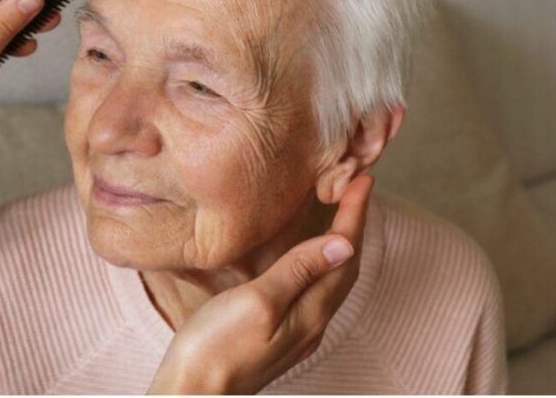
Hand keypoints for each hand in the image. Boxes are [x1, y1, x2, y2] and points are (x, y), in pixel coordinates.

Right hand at [147, 174, 374, 394]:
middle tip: (355, 187)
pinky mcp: (277, 337)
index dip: (355, 215)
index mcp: (310, 313)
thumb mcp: (258, 302)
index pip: (345, 255)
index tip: (362, 179)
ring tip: (339, 213)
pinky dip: (318, 263)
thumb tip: (343, 245)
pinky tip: (306, 257)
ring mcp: (295, 333)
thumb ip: (299, 272)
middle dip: (354, 225)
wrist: (192, 396)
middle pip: (345, 268)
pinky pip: (313, 291)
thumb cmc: (216, 351)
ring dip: (339, 244)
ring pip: (330, 280)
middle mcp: (311, 324)